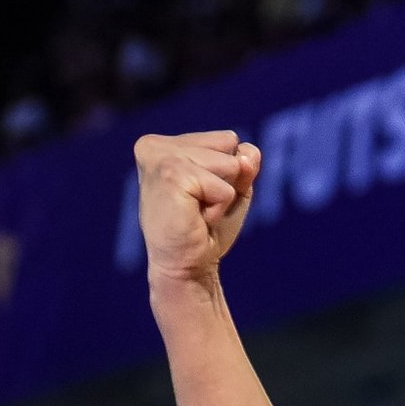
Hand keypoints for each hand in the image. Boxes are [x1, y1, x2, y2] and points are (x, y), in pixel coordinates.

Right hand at [134, 131, 260, 283]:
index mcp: (165, 144)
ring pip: (230, 164)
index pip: (228, 140)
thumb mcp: (232, 189)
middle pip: (230, 146)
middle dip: (228, 182)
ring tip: (198, 212)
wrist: (186, 266)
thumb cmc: (206, 230)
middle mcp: (155, 145)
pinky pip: (224, 188)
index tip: (204, 196)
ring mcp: (160, 158)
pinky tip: (196, 219)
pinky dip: (220, 208)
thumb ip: (244, 164)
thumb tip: (250, 152)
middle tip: (201, 208)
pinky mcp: (171, 175)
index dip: (229, 173)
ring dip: (223, 196)